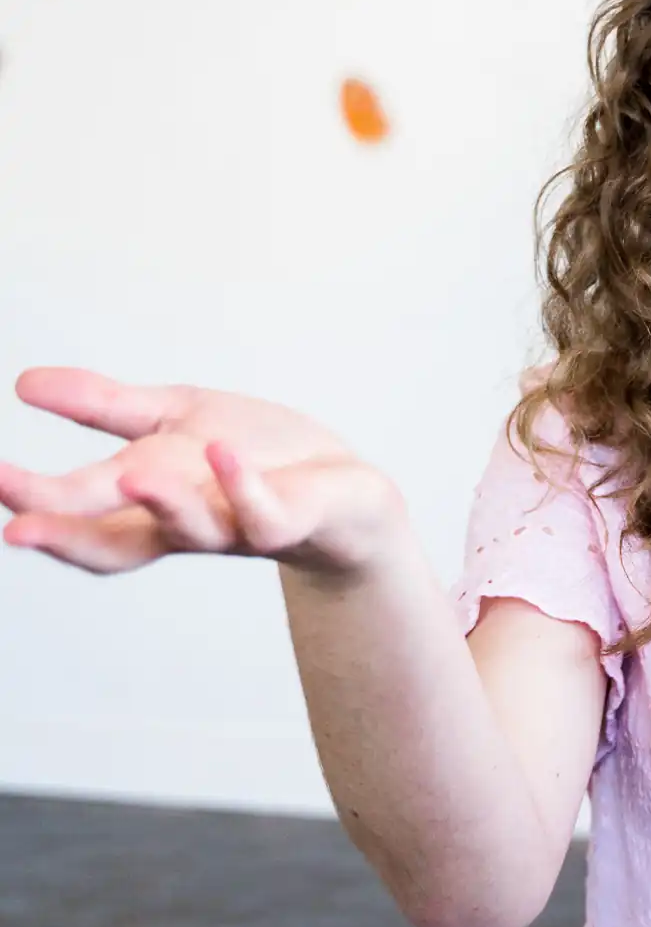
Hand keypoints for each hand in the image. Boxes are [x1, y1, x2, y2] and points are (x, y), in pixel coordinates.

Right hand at [0, 367, 404, 577]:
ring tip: (129, 472)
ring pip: (191, 531)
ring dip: (160, 503)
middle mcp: (185, 526)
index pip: (79, 517)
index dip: (36, 507)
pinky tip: (220, 453)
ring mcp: (236, 528)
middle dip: (64, 532)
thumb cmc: (254, 455)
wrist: (343, 485)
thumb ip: (105, 408)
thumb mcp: (172, 421)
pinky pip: (262, 514)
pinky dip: (241, 487)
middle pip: (116, 544)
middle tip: (16, 520)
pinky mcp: (288, 520)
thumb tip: (23, 383)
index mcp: (148, 508)